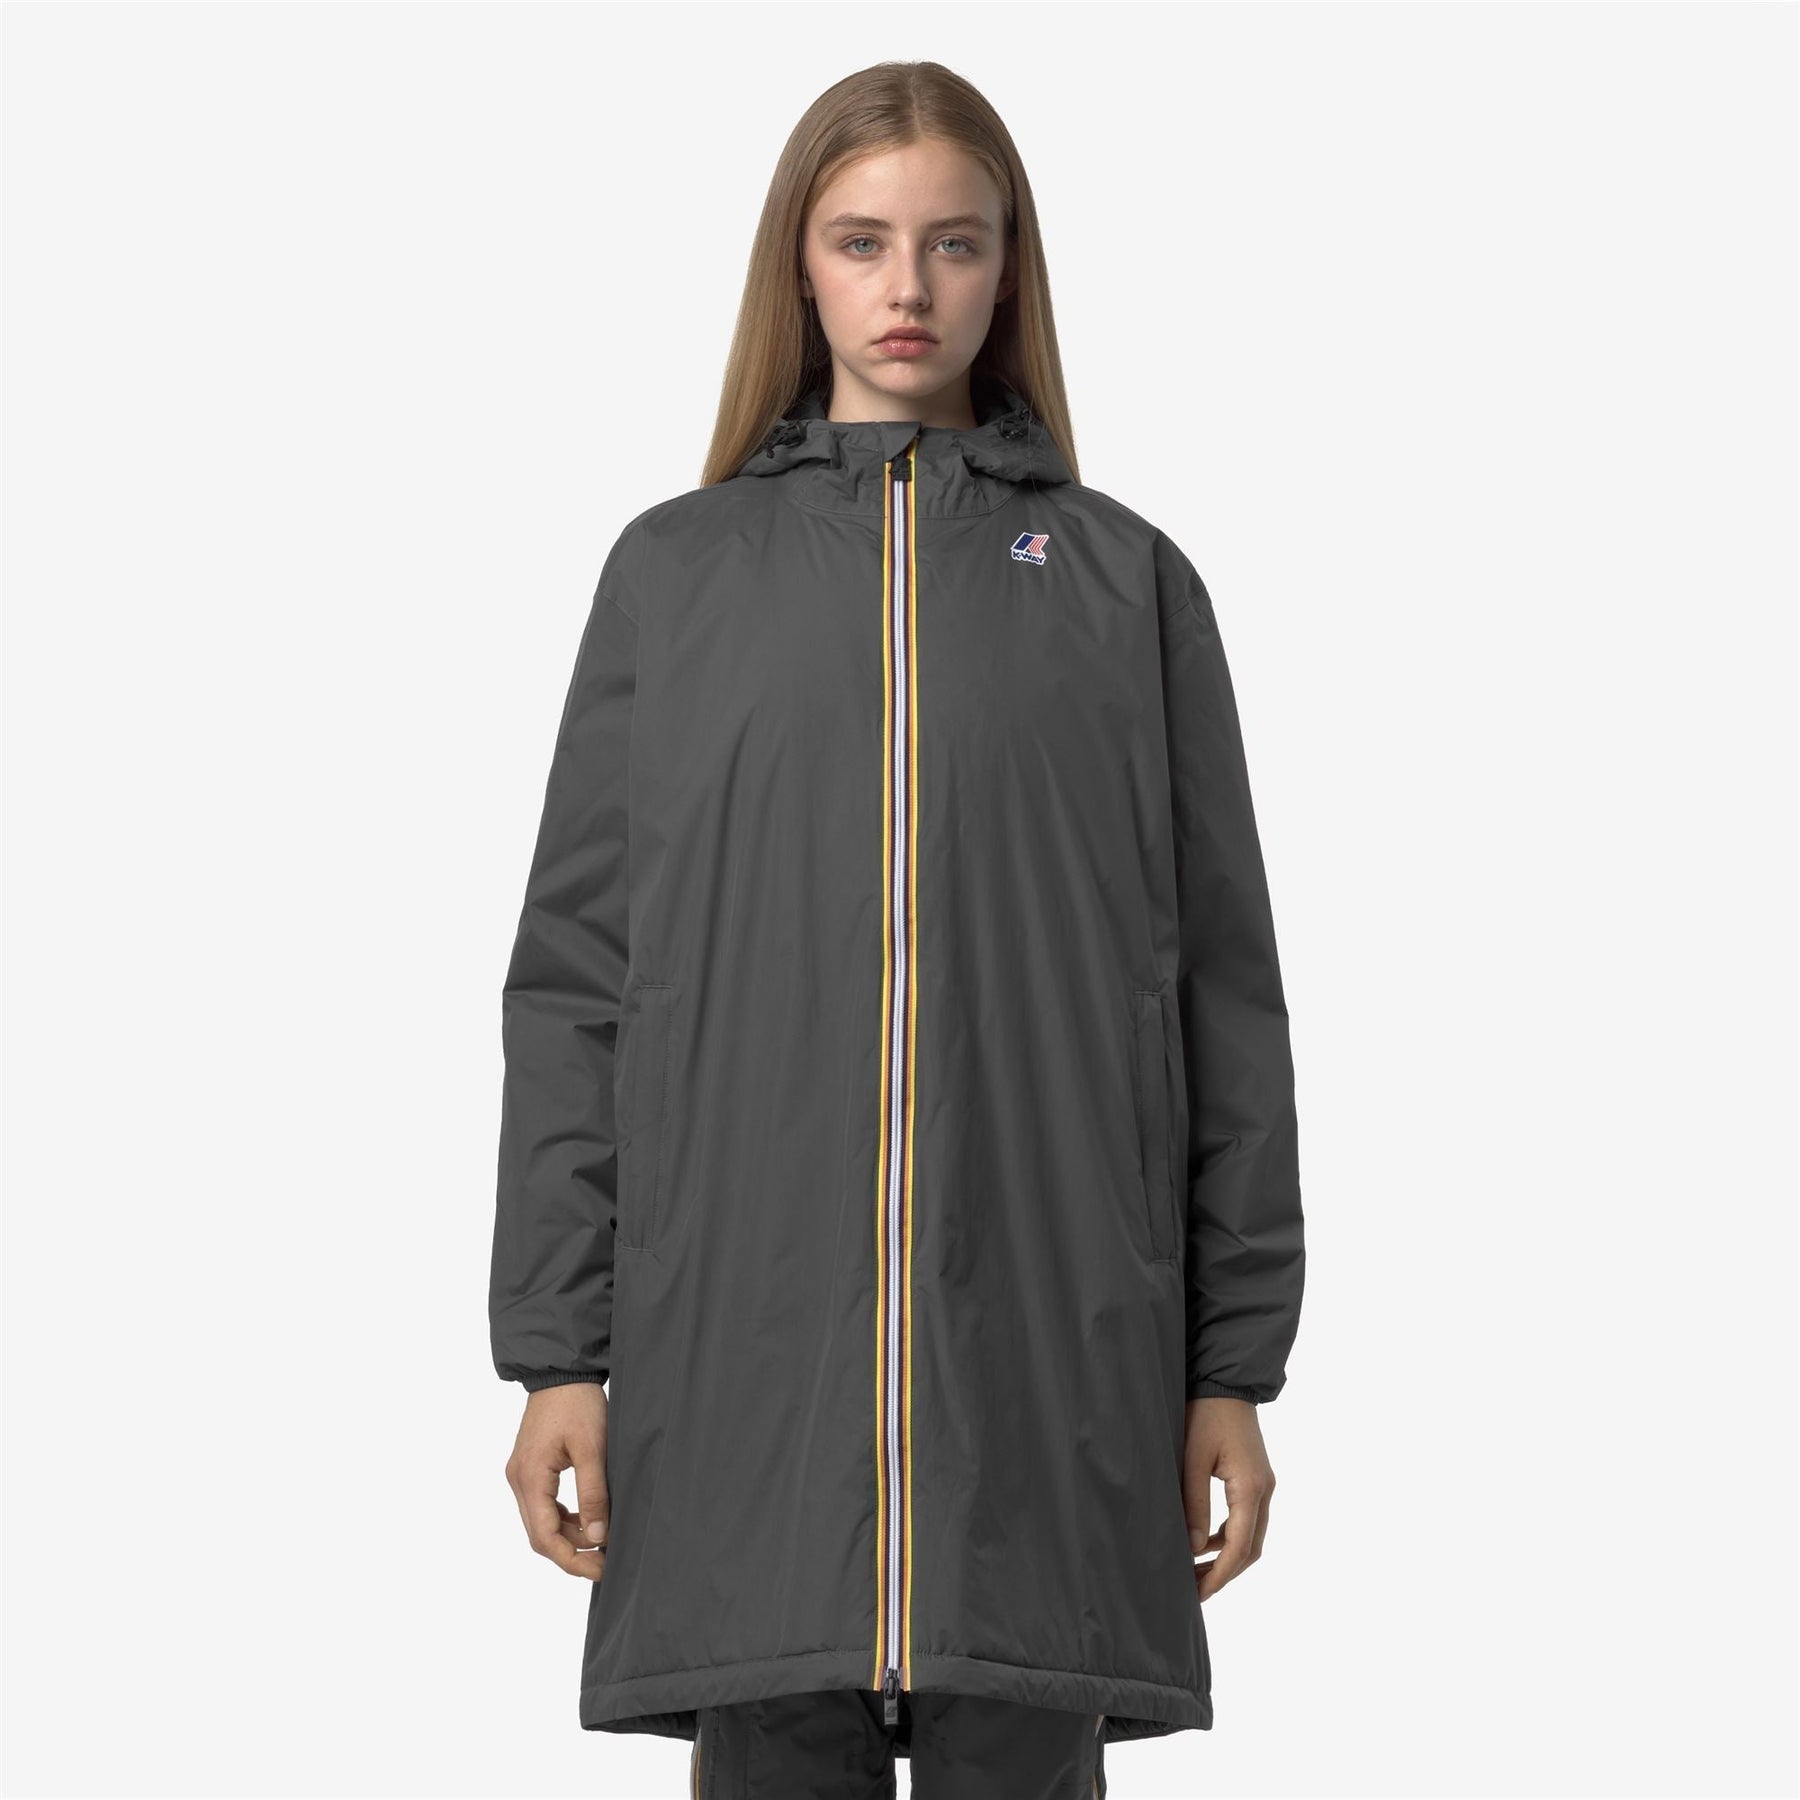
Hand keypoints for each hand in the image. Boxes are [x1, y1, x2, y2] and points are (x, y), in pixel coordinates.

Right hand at [505, 1382, 610, 1580]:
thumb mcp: (593, 1449)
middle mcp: (518, 1480)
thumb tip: (597, 1538)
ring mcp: (521, 1475)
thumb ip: (593, 1494)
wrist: (561, 1371)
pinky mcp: (529, 1468)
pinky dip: (563, 1518)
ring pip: (541, 1522)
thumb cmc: (578, 1404)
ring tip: (602, 1542)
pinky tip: (587, 1520)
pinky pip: (543, 1505)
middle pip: (540, 1534)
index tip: (600, 1570)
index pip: (544, 1537)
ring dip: (569, 1536)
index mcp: (530, 1478)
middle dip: (571, 1554)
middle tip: (605, 1562)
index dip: (571, 1560)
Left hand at [1182, 1396, 1275, 1601]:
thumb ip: (1193, 1504)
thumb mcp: (1192, 1458)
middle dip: (1224, 1573)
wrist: (1224, 1380)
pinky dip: (1228, 1537)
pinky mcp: (1256, 1478)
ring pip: (1251, 1536)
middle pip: (1250, 1549)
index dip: (1219, 1575)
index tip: (1198, 1594)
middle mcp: (1264, 1490)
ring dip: (1226, 1557)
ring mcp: (1263, 1484)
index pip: (1239, 1548)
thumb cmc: (1205, 1414)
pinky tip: (1204, 1542)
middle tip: (1193, 1590)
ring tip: (1194, 1571)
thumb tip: (1194, 1548)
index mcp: (1251, 1487)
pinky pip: (1247, 1519)